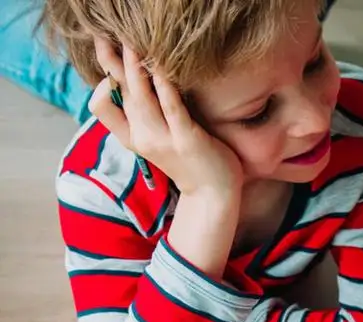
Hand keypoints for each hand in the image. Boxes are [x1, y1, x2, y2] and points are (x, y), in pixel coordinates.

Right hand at [89, 39, 242, 198]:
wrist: (214, 196)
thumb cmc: (190, 162)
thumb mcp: (159, 140)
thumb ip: (147, 116)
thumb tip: (136, 85)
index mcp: (134, 138)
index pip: (101, 108)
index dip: (100, 84)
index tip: (109, 62)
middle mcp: (144, 138)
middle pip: (119, 94)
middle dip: (111, 63)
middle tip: (108, 35)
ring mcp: (165, 140)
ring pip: (140, 98)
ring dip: (135, 70)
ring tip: (132, 44)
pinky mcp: (188, 139)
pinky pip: (172, 107)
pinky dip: (165, 86)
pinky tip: (163, 67)